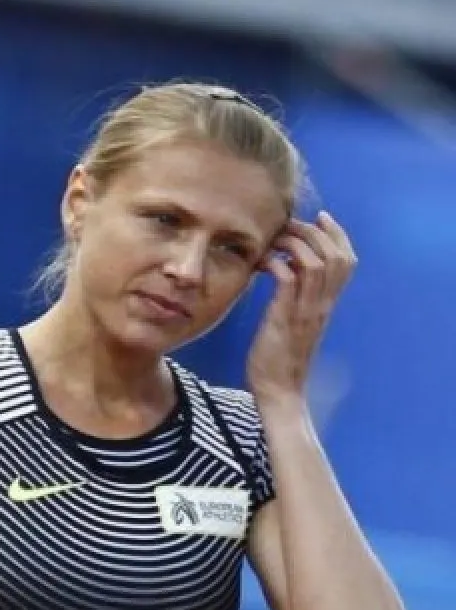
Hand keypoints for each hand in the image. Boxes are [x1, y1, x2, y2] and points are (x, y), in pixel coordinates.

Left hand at [247, 212, 356, 405]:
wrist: (278, 391)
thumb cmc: (278, 360)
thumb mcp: (293, 323)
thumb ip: (297, 299)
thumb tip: (287, 271)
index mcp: (326, 305)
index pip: (346, 262)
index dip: (338, 235)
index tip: (321, 217)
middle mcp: (322, 305)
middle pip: (337, 257)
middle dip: (316, 232)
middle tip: (292, 224)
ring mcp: (306, 312)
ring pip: (316, 263)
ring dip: (296, 243)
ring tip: (276, 239)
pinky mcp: (285, 318)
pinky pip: (289, 279)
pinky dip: (277, 264)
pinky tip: (262, 263)